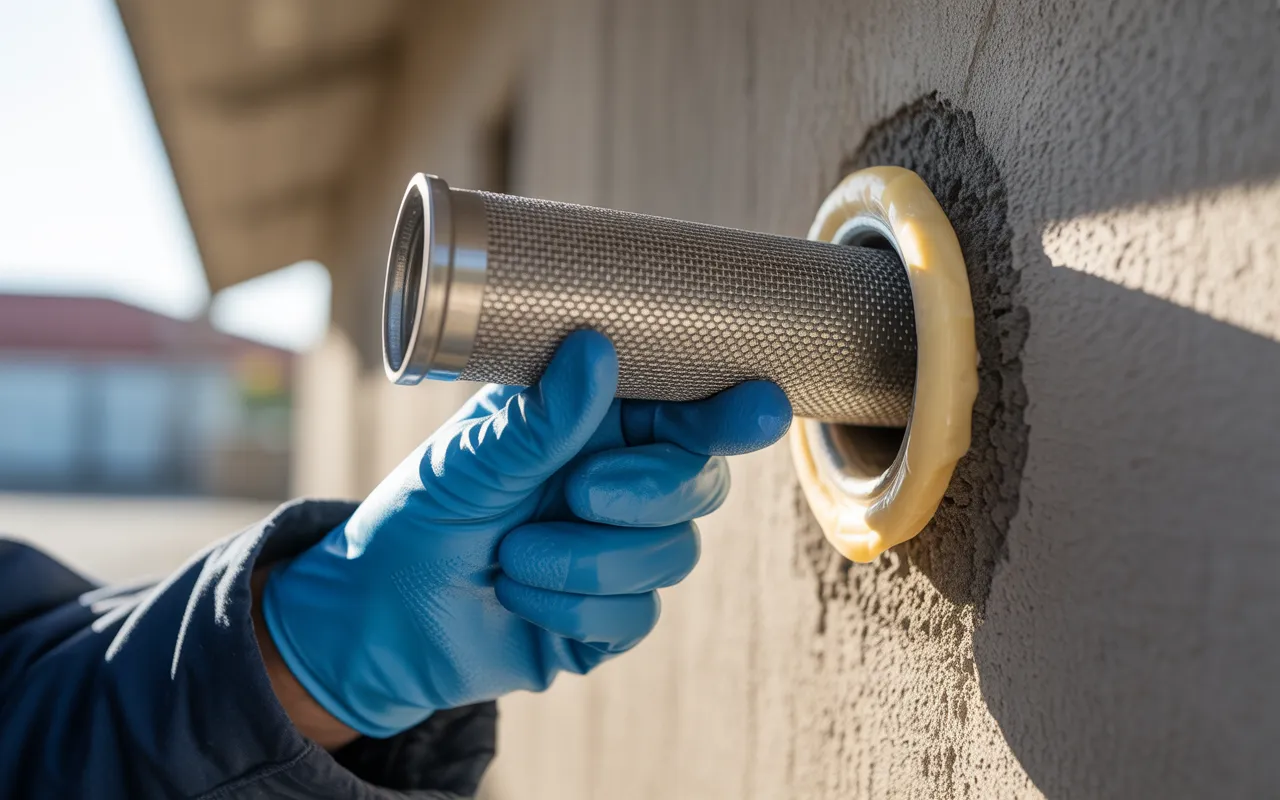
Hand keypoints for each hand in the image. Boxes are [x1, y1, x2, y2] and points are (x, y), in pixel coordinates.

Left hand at [261, 331, 790, 737]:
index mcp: (597, 424)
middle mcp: (624, 482)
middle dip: (643, 492)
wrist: (381, 618)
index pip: (683, 409)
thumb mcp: (471, 458)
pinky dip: (570, 609)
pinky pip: (638, 615)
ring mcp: (625, 552)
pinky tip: (518, 595)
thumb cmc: (424, 512)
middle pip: (700, 482)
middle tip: (575, 492)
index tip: (758, 406)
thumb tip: (595, 349)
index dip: (728, 409)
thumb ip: (540, 416)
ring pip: (673, 554)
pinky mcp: (615, 616)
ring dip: (585, 560)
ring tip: (511, 555)